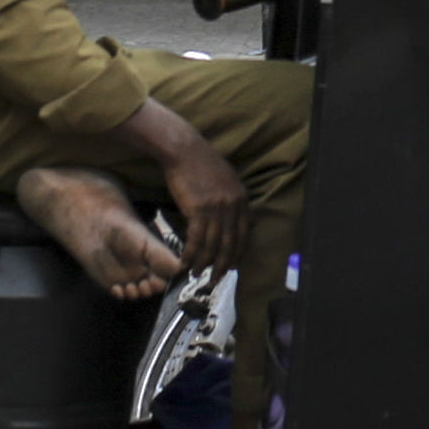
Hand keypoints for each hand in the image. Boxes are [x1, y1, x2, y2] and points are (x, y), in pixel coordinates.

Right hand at [119, 96, 245, 272]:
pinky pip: (197, 239)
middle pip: (231, 243)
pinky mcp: (199, 208)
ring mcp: (218, 207)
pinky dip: (191, 254)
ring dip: (204, 263)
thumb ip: (232, 199)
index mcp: (242, 198)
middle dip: (223, 265)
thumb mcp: (225, 179)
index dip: (237, 252)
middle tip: (216, 279)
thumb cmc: (200, 163)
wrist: (184, 149)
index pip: (244, 233)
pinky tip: (185, 262)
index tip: (230, 265)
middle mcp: (233, 205)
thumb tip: (235, 218)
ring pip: (213, 244)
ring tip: (197, 274)